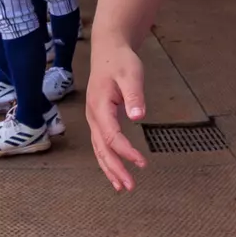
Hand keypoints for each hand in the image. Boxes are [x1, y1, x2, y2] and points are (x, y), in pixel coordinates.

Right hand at [85, 40, 148, 190]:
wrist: (108, 50)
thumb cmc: (120, 61)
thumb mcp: (131, 74)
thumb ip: (134, 95)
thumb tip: (139, 116)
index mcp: (99, 106)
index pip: (112, 136)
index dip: (126, 152)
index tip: (142, 163)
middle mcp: (93, 116)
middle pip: (102, 149)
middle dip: (115, 169)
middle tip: (130, 186)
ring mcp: (94, 119)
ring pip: (99, 149)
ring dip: (110, 169)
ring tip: (122, 187)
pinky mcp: (99, 119)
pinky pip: (101, 144)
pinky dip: (108, 159)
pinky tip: (117, 170)